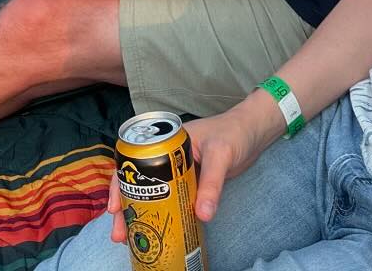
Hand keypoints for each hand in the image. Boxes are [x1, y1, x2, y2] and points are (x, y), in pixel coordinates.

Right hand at [105, 98, 278, 242]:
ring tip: (132, 238)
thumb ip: (212, 183)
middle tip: (120, 234)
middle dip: (127, 209)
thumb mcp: (222, 154)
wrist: (255, 131)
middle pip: (139, 183)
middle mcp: (168, 155)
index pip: (134, 161)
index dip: (120, 184)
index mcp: (167, 141)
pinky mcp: (192, 183)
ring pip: (154, 194)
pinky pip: (173, 199)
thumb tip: (201, 215)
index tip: (115, 207)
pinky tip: (159, 230)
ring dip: (143, 215)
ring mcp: (179, 171)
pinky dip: (164, 214)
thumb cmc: (236, 132)